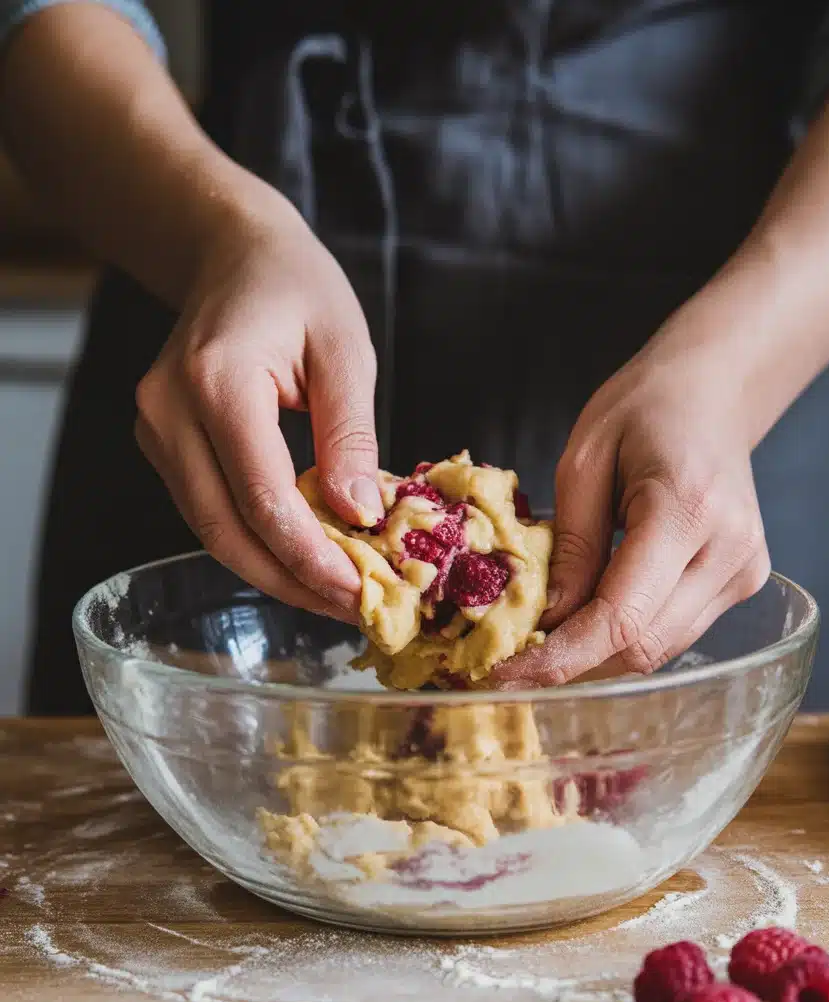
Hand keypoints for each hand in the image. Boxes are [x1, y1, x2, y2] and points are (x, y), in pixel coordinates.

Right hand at [135, 196, 382, 621]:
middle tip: (353, 608)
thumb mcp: (345, 351)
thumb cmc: (297, 288)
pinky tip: (305, 554)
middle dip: (292, 581)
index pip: (260, 496)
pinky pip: (209, 510)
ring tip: (338, 593)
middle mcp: (168, 411)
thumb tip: (359, 517)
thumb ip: (349, 435)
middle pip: (225, 530)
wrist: (232, 254)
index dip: (310, 555)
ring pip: (212, 531)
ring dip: (275, 571)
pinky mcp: (161, 445)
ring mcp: (155, 430)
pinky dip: (257, 542)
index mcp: (216, 381)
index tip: (360, 592)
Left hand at [492, 360, 770, 685]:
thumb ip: (571, 545)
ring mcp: (746, 572)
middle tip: (513, 658)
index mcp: (688, 508)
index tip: (507, 673)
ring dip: (599, 654)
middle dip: (575, 661)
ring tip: (547, 636)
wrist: (714, 390)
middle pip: (644, 646)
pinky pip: (675, 630)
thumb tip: (548, 622)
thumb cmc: (643, 409)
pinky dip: (627, 634)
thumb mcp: (583, 461)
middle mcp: (730, 551)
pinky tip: (591, 616)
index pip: (623, 616)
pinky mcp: (745, 582)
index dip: (563, 656)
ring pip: (661, 649)